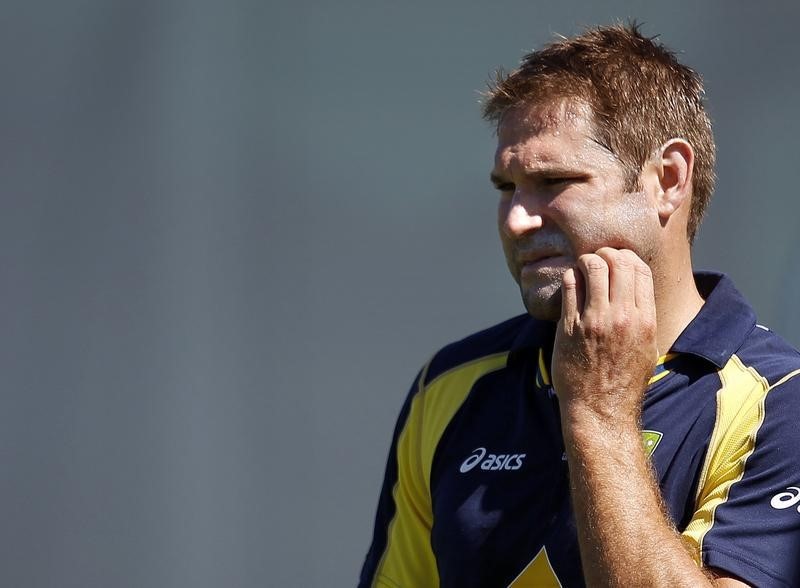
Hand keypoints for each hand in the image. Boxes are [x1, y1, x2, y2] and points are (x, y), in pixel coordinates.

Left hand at [552, 247, 657, 425]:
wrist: (600, 409)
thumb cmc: (624, 381)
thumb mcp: (648, 348)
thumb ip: (644, 317)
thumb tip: (638, 291)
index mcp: (646, 320)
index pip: (640, 269)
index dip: (627, 257)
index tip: (617, 261)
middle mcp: (623, 317)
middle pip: (617, 261)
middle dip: (605, 254)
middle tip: (597, 260)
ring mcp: (595, 320)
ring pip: (592, 266)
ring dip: (585, 262)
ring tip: (582, 269)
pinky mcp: (570, 326)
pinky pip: (570, 285)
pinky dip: (570, 277)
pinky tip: (571, 284)